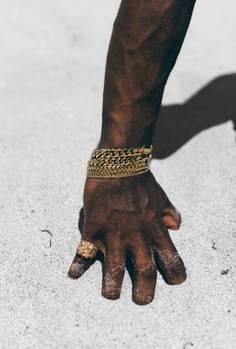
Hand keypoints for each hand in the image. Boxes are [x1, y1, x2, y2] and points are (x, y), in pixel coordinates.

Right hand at [68, 171, 185, 304]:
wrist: (120, 162)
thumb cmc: (141, 180)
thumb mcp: (162, 197)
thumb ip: (170, 214)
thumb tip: (176, 227)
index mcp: (155, 229)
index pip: (171, 257)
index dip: (175, 273)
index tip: (175, 282)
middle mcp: (137, 235)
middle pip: (145, 271)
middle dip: (145, 292)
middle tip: (141, 301)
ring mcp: (115, 233)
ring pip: (115, 268)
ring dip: (112, 286)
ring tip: (110, 295)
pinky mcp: (94, 227)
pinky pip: (85, 251)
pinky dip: (78, 264)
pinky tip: (73, 274)